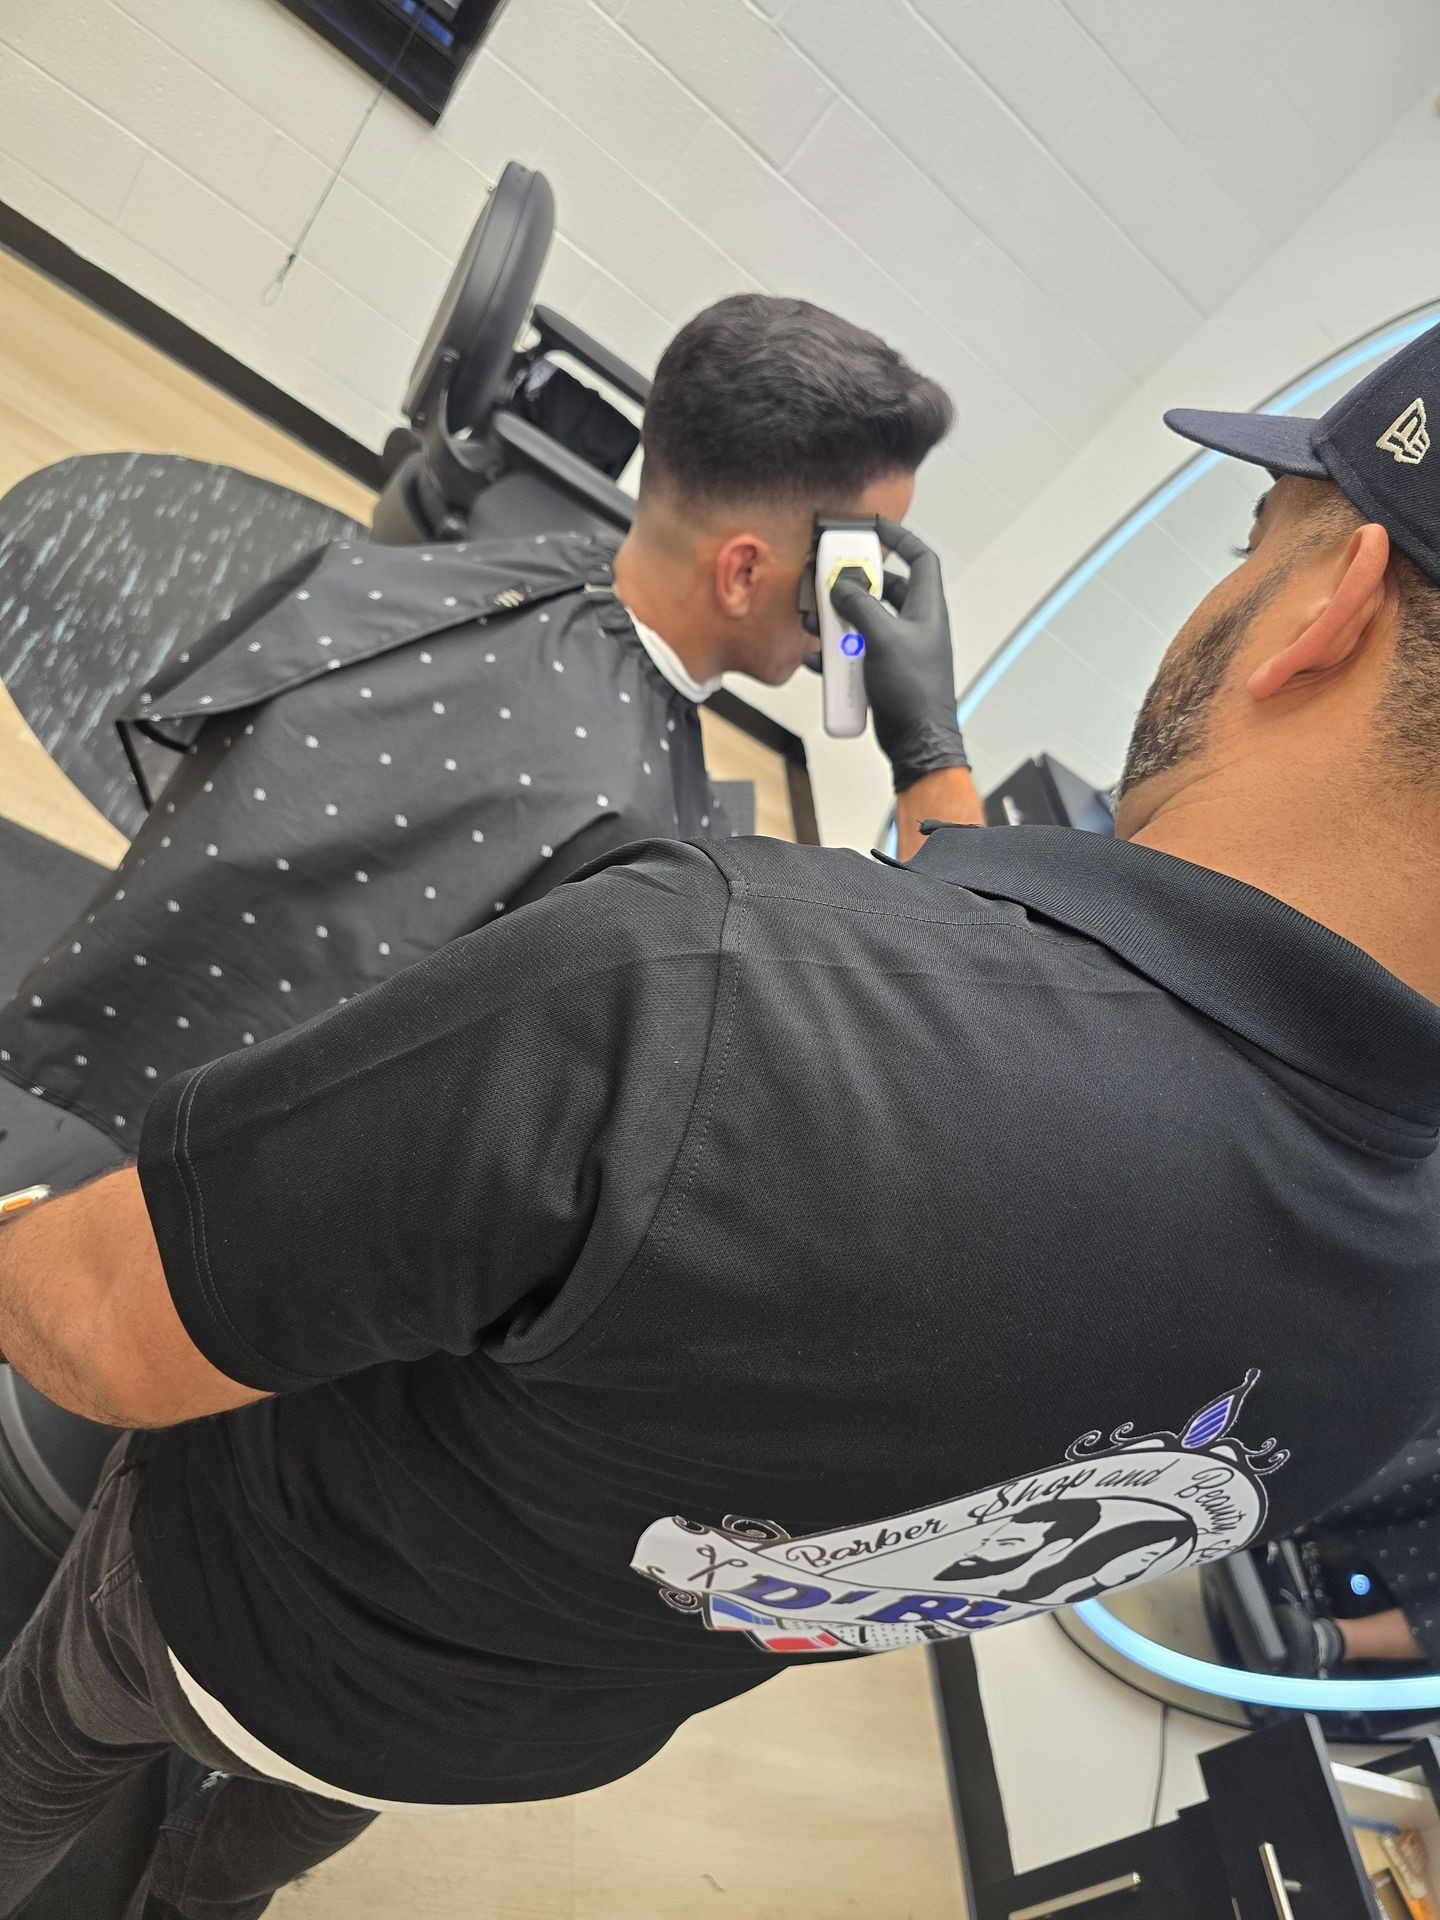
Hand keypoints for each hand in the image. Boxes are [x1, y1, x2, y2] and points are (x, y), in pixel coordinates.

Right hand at [830, 519, 968, 792]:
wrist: (916, 742)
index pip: (920, 559)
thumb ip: (860, 607)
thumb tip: (841, 587)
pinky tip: (817, 659)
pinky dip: (836, 655)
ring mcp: (899, 649)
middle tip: (831, 579)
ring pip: (865, 622)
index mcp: (926, 609)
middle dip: (855, 584)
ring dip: (839, 621)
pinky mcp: (883, 671)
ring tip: (816, 622)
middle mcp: (915, 626)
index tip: (875, 527)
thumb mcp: (883, 638)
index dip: (901, 538)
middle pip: (885, 589)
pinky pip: (856, 653)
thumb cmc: (914, 692)